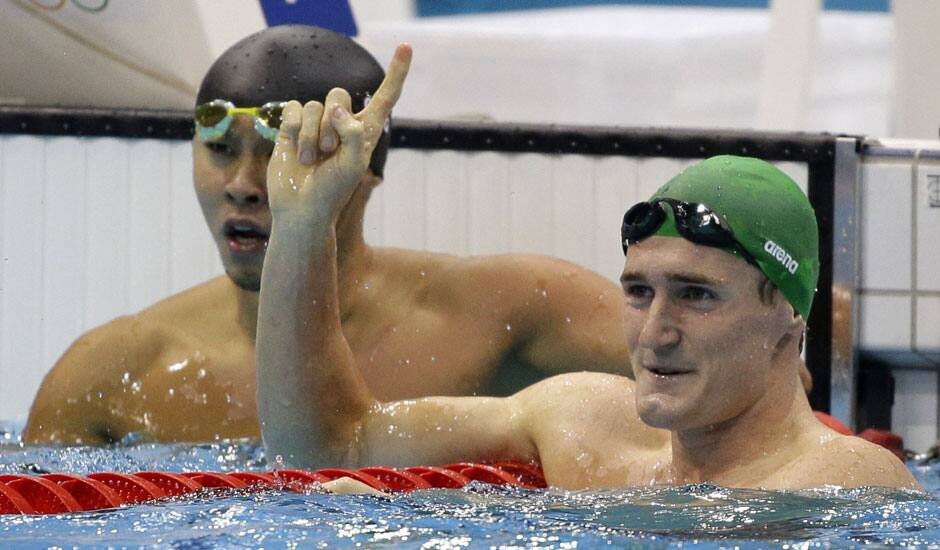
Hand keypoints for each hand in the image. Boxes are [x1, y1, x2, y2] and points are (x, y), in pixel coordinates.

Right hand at [266, 43, 411, 220]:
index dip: (396, 72)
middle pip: (339, 94)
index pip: (385, 96)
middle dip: (331, 123)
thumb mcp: (354, 165)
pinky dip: (295, 130)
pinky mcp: (293, 127)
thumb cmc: (332, 192)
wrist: (301, 209)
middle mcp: (342, 123)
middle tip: (329, 153)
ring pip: (315, 105)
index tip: (406, 47)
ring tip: (312, 160)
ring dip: (312, 135)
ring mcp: (316, 124)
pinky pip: (294, 108)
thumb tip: (335, 107)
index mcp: (365, 131)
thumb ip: (353, 133)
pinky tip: (296, 151)